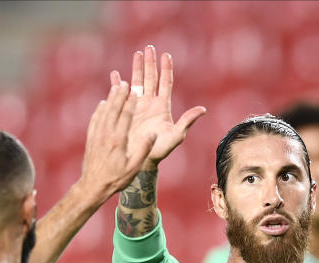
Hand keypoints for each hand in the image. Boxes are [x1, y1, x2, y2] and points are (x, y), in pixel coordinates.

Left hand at [77, 70, 157, 204]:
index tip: (134, 93)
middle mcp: (106, 134)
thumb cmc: (116, 179)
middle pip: (113, 109)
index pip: (125, 117)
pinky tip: (102, 103)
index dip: (130, 103)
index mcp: (118, 140)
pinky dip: (99, 109)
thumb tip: (153, 134)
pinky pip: (95, 119)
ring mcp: (96, 135)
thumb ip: (143, 150)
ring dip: (110, 98)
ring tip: (115, 87)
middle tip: (125, 83)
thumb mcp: (133, 167)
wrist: (93, 186)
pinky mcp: (90, 138)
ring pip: (103, 112)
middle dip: (119, 95)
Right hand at [128, 44, 205, 170]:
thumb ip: (187, 121)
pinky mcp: (126, 111)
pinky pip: (121, 94)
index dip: (166, 69)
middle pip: (151, 78)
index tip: (166, 55)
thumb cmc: (160, 150)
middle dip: (150, 63)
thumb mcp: (176, 135)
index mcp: (162, 106)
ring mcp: (138, 106)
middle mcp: (150, 103)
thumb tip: (203, 109)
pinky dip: (117, 84)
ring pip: (137, 82)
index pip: (165, 83)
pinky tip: (115, 74)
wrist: (141, 159)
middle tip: (149, 47)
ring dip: (136, 68)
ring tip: (137, 54)